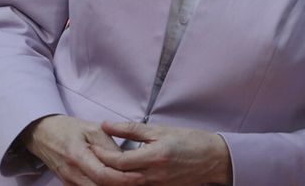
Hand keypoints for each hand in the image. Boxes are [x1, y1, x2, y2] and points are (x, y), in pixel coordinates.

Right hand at [21, 114, 142, 185]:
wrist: (43, 134)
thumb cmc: (69, 129)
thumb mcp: (93, 129)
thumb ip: (109, 145)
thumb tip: (126, 160)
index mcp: (77, 156)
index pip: (102, 175)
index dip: (123, 178)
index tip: (140, 177)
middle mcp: (71, 173)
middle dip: (121, 185)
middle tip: (141, 181)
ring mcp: (68, 181)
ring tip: (131, 181)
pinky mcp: (68, 185)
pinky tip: (116, 182)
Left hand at [91, 121, 231, 185]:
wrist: (213, 159)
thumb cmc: (191, 141)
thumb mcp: (161, 130)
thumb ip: (132, 129)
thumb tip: (107, 124)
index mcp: (154, 157)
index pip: (118, 161)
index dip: (102, 154)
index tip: (92, 146)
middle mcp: (153, 175)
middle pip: (116, 179)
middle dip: (100, 170)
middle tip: (90, 159)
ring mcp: (156, 185)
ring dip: (109, 178)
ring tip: (99, 167)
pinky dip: (122, 182)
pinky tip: (117, 175)